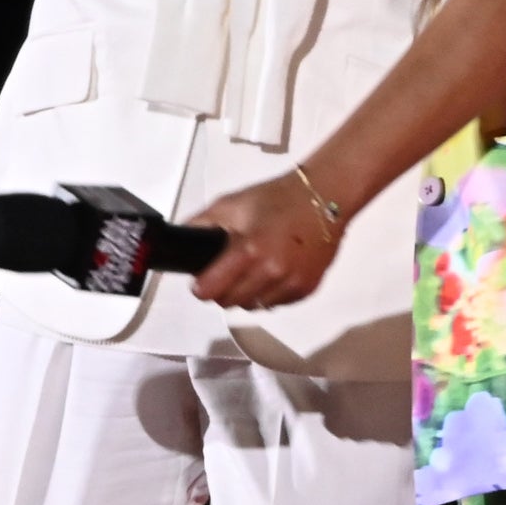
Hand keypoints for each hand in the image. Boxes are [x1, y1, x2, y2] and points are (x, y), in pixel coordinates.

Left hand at [185, 173, 348, 310]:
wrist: (325, 198)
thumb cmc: (276, 198)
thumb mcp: (232, 203)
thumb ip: (202, 223)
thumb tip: (180, 240)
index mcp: (248, 250)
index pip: (211, 290)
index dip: (201, 287)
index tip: (201, 280)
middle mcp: (271, 273)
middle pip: (230, 303)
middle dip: (222, 291)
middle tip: (226, 272)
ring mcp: (291, 284)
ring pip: (254, 307)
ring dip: (247, 294)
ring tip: (252, 272)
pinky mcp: (307, 289)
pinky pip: (277, 304)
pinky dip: (269, 294)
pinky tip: (272, 274)